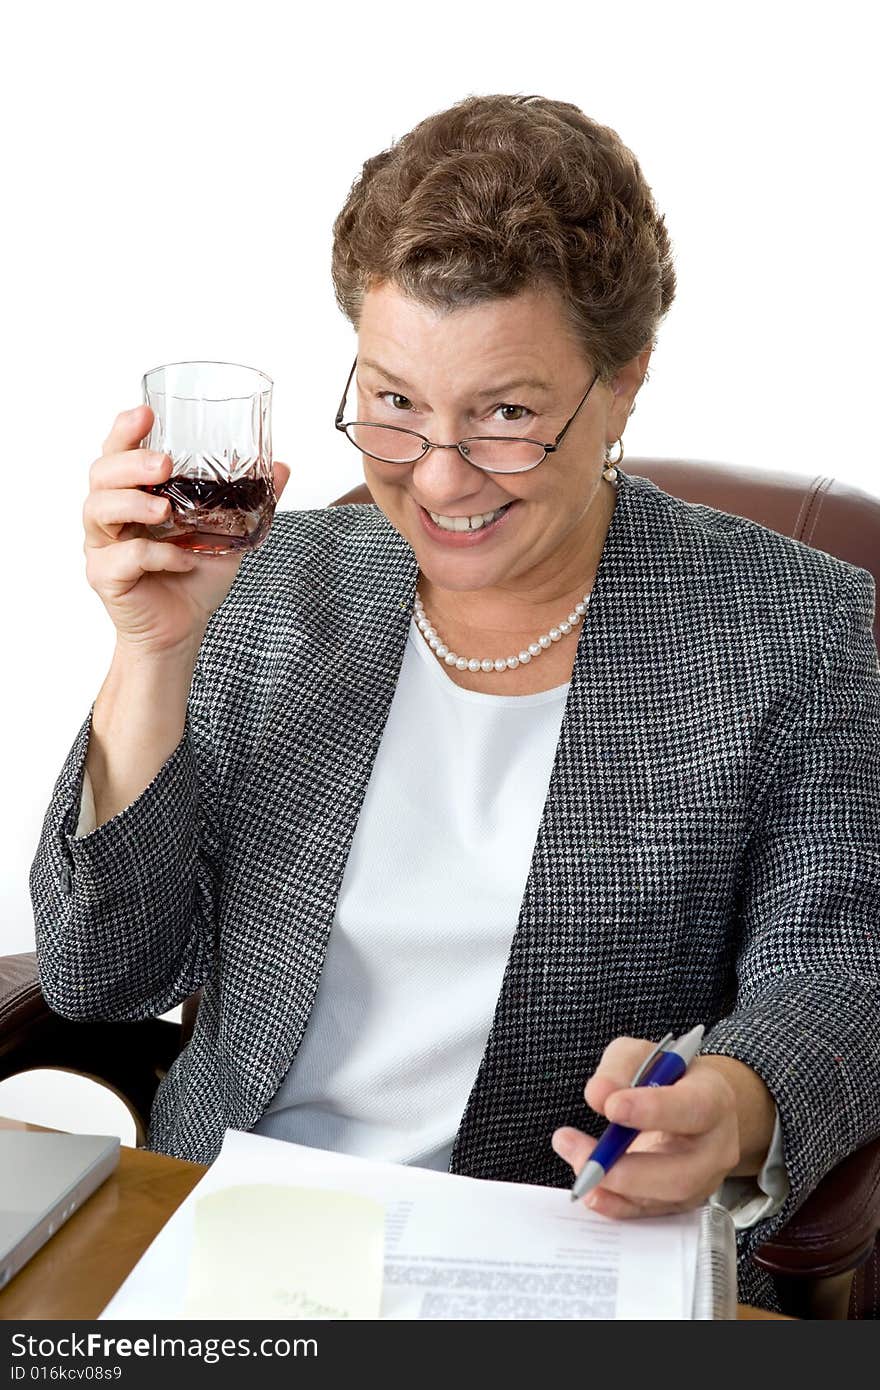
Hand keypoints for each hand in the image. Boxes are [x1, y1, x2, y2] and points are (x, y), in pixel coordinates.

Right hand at [83, 404, 290, 656]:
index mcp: (133, 495)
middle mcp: (110, 515)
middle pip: (100, 474)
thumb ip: (249, 501)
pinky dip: (157, 556)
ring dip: (134, 504)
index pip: (117, 453)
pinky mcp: (106, 577)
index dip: (125, 430)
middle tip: (162, 465)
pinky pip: (124, 557)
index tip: (147, 413)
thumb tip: (280, 467)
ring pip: (99, 510)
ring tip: (166, 511)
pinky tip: (184, 560)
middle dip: (129, 463)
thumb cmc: (194, 578)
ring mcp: (103, 546)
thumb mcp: (229, 533)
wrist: (183, 631)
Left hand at [551, 1036, 741, 1217]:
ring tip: (575, 1160)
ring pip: (663, 1198)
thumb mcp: (644, 1055)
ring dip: (612, 1185)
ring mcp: (703, 1181)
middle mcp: (716, 1147)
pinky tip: (591, 1190)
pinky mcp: (683, 1202)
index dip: (652, 1110)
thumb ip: (619, 1068)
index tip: (612, 1107)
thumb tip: (598, 1095)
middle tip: (578, 1150)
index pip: (691, 1109)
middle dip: (624, 1168)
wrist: (698, 1106)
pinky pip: (649, 1212)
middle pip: (680, 1172)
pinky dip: (615, 1204)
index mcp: (713, 1098)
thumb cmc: (669, 1078)